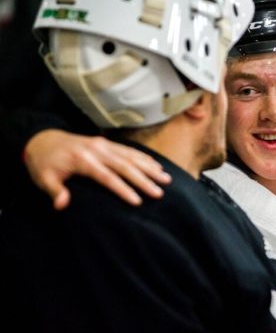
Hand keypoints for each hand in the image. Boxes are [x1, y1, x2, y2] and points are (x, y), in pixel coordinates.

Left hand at [24, 130, 170, 209]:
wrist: (42, 139)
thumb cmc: (44, 163)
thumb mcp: (43, 179)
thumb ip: (54, 191)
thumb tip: (61, 205)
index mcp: (82, 160)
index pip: (107, 177)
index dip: (123, 189)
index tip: (137, 202)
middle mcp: (97, 150)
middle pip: (125, 166)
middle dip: (144, 180)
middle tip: (159, 192)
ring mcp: (104, 144)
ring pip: (131, 156)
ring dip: (150, 167)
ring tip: (165, 179)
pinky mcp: (107, 143)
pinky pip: (130, 150)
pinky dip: (144, 158)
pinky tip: (157, 166)